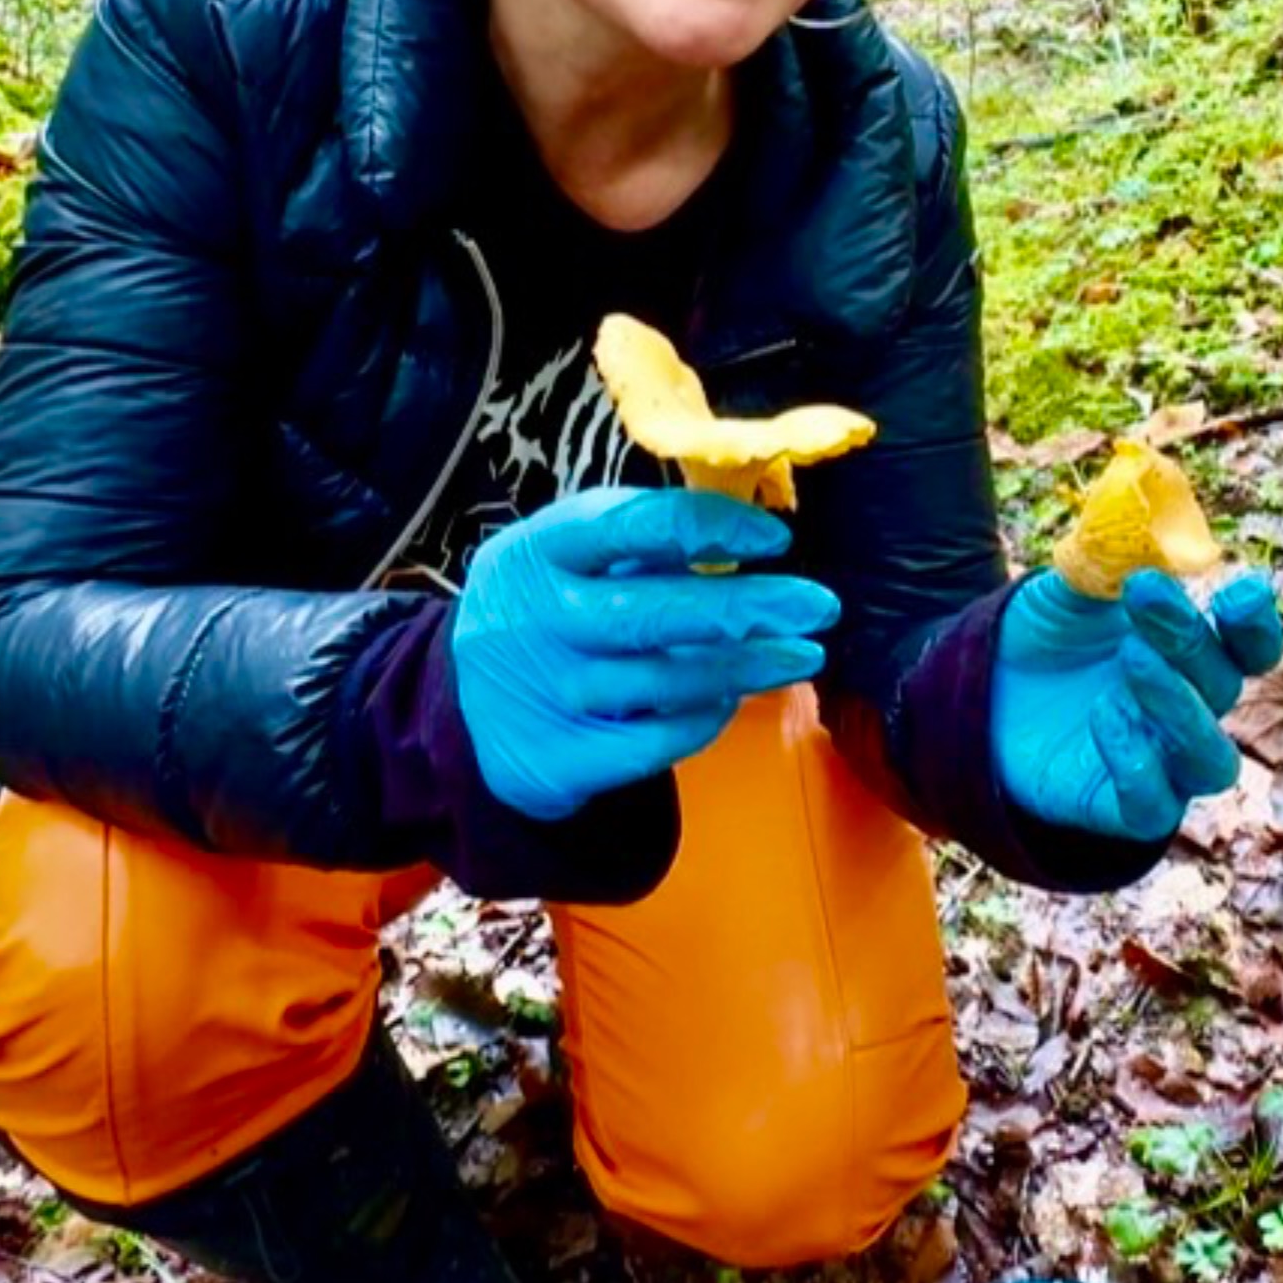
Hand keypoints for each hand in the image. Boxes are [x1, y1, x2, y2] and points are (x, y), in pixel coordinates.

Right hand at [450, 487, 838, 821]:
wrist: (462, 708)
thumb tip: (752, 534)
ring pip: (664, 683)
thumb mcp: (569, 554)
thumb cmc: (547, 608)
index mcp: (543, 548)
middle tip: (820, 606)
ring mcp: (548, 694)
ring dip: (746, 668)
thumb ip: (643, 540)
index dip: (715, 527)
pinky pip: (652, 743)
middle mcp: (539, 619)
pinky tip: (732, 699)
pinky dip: (702, 720)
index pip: (638, 524)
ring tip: (799, 655)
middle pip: (656, 612)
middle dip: (750, 608)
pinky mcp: (560, 758)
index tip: (775, 539)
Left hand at [989, 568, 1282, 842]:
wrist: (976, 690)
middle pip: (1224, 688)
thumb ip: (1108, 556)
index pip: (1250, 649)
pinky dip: (1140, 767)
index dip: (1255, 625)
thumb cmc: (1040, 637)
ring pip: (1210, 762)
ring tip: (1132, 660)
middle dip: (1190, 640)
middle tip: (1144, 593)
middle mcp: (1187, 713)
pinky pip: (1152, 809)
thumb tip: (1141, 511)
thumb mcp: (1068, 585)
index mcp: (1191, 657)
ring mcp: (1159, 765)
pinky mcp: (1116, 807)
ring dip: (1181, 708)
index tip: (1237, 591)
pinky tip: (1105, 715)